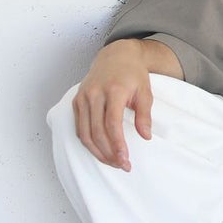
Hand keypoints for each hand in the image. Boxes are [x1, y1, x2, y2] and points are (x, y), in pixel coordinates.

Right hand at [72, 38, 180, 170]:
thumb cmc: (132, 75)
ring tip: (112, 162)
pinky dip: (88, 142)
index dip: (117, 144)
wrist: (116, 56)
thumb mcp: (145, 92)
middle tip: (122, 165)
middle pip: (97, 132)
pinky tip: (100, 151)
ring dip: (98, 152)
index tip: (125, 159)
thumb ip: (144, 115)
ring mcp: (83, 98)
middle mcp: (94, 94)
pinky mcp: (77, 101)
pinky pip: (79, 128)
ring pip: (85, 133)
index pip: (112, 123)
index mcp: (113, 91)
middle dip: (109, 153)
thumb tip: (145, 136)